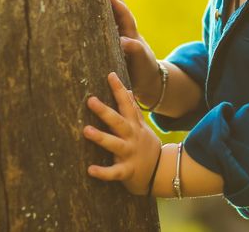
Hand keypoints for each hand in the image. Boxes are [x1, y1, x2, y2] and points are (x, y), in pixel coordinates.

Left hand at [83, 71, 161, 194]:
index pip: (127, 104)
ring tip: (86, 130)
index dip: (119, 90)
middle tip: (90, 100)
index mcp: (135, 126)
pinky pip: (114, 172)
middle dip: (105, 111)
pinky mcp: (127, 171)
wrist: (161, 172)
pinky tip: (90, 169)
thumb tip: (127, 90)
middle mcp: (132, 137)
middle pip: (119, 122)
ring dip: (101, 137)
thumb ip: (134, 111)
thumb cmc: (146, 147)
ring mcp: (130, 154)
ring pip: (115, 144)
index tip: (110, 75)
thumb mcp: (142, 127)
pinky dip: (103, 172)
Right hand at [108, 0, 162, 106]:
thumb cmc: (144, 71)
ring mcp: (119, 34)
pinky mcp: (113, 41)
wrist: (148, 81)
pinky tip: (89, 5)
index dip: (115, 3)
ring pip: (111, 12)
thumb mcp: (142, 62)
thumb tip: (123, 41)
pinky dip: (99, 11)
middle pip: (118, 7)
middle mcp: (125, 30)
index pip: (123, 14)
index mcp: (131, 33)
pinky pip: (105, 22)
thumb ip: (135, 51)